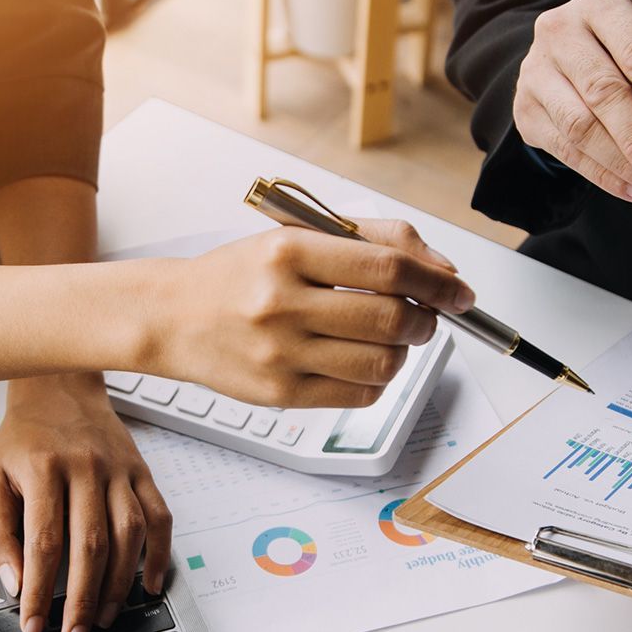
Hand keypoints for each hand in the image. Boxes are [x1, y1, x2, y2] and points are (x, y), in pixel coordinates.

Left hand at [0, 373, 172, 631]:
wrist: (60, 387)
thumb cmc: (23, 440)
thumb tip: (15, 582)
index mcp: (43, 469)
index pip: (43, 543)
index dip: (39, 591)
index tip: (34, 625)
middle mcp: (86, 468)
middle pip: (89, 546)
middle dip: (81, 601)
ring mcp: (119, 470)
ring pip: (128, 536)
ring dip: (118, 585)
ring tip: (105, 619)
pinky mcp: (142, 472)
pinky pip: (159, 519)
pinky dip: (158, 556)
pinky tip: (149, 586)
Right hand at [149, 219, 472, 407]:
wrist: (172, 317)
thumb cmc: (240, 275)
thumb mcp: (297, 237)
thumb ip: (371, 241)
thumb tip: (441, 269)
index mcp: (290, 251)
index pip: (388, 268)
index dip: (437, 282)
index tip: (459, 291)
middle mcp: (281, 302)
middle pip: (391, 318)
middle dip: (425, 320)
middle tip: (424, 316)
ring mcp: (279, 353)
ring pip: (381, 362)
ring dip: (404, 352)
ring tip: (391, 339)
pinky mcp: (279, 394)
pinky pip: (357, 394)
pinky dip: (377, 380)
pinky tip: (363, 362)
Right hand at [515, 0, 631, 202]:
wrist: (564, 58)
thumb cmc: (621, 55)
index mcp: (602, 6)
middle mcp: (561, 32)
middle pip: (605, 92)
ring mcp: (536, 71)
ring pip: (580, 126)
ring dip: (622, 164)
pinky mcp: (525, 108)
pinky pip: (565, 150)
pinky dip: (602, 175)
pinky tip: (630, 188)